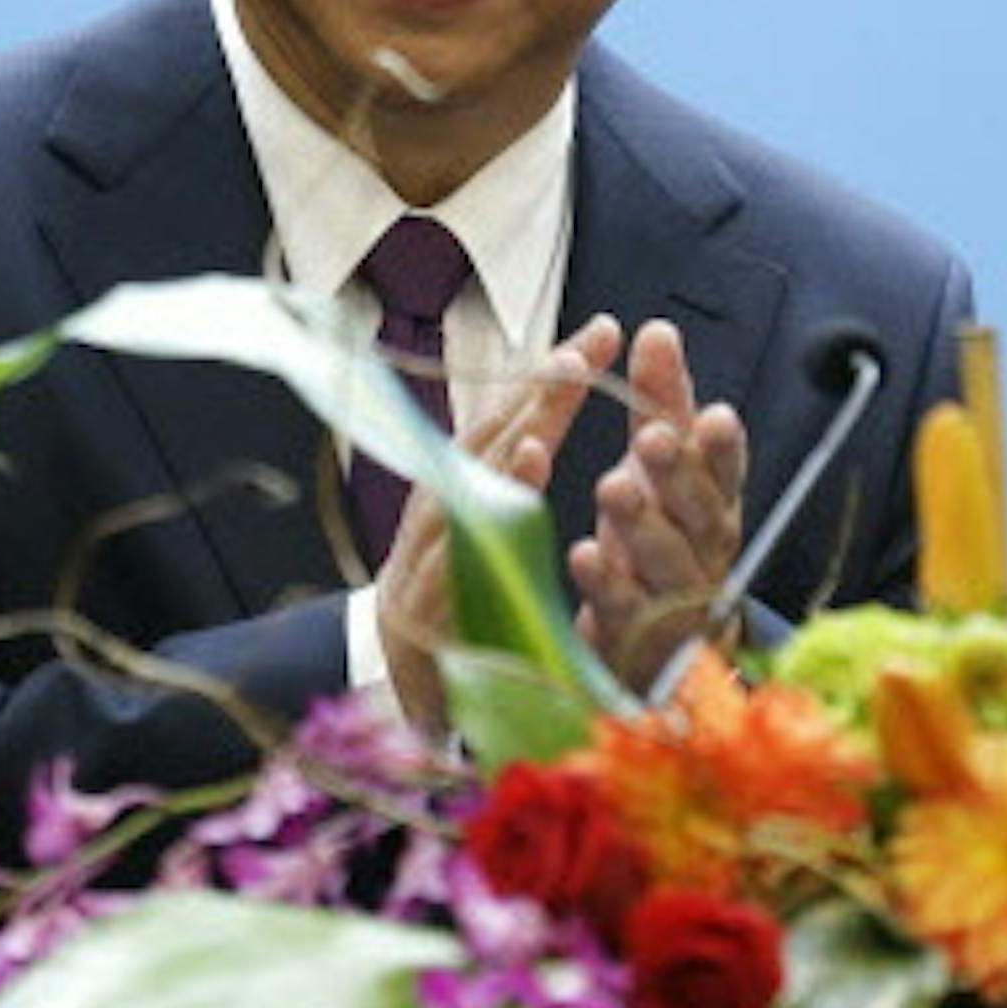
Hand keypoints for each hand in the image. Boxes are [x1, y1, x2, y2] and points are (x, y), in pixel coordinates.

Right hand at [376, 313, 622, 727]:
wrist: (402, 674)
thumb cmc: (456, 583)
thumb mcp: (483, 516)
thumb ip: (512, 462)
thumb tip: (550, 394)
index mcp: (458, 477)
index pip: (510, 413)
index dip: (552, 375)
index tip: (605, 333)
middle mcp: (437, 507)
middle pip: (486, 445)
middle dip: (534, 403)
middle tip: (579, 358)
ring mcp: (426, 561)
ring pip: (465, 508)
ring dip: (500, 473)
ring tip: (538, 437)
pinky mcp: (429, 617)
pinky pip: (457, 583)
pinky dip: (480, 556)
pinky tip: (507, 537)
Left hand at [569, 319, 747, 691]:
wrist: (661, 643)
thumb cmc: (661, 533)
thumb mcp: (664, 465)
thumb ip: (662, 400)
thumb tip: (658, 329)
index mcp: (713, 503)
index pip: (728, 472)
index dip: (724, 447)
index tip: (716, 416)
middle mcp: (703, 550)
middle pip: (700, 513)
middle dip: (679, 474)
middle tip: (652, 439)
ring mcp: (673, 598)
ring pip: (666, 561)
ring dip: (642, 523)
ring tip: (613, 486)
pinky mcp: (636, 636)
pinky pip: (624, 610)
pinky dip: (606, 583)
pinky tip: (583, 555)